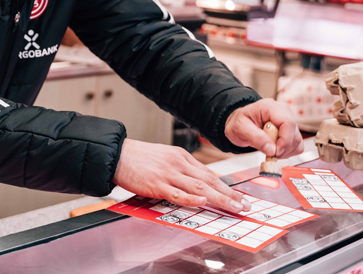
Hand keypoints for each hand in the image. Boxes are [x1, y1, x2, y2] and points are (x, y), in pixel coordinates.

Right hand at [113, 139, 250, 212]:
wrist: (118, 154)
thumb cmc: (139, 158)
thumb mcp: (165, 157)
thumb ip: (181, 169)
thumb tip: (197, 184)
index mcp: (182, 157)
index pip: (209, 173)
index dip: (226, 186)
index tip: (239, 196)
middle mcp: (179, 164)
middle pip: (210, 180)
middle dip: (230, 194)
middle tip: (245, 205)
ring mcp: (168, 174)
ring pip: (199, 187)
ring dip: (220, 198)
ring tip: (233, 207)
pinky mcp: (156, 184)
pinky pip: (177, 193)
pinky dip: (191, 199)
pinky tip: (203, 203)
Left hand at [225, 99, 302, 158]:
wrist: (239, 123)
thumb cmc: (239, 122)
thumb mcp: (240, 128)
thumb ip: (256, 138)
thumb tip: (272, 150)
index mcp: (270, 107)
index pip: (288, 123)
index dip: (285, 140)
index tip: (276, 152)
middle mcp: (282, 111)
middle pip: (294, 134)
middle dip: (283, 148)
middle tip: (269, 153)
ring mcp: (288, 120)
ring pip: (297, 141)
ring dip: (285, 151)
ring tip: (269, 149)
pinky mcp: (290, 130)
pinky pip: (297, 145)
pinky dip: (287, 152)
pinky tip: (275, 149)